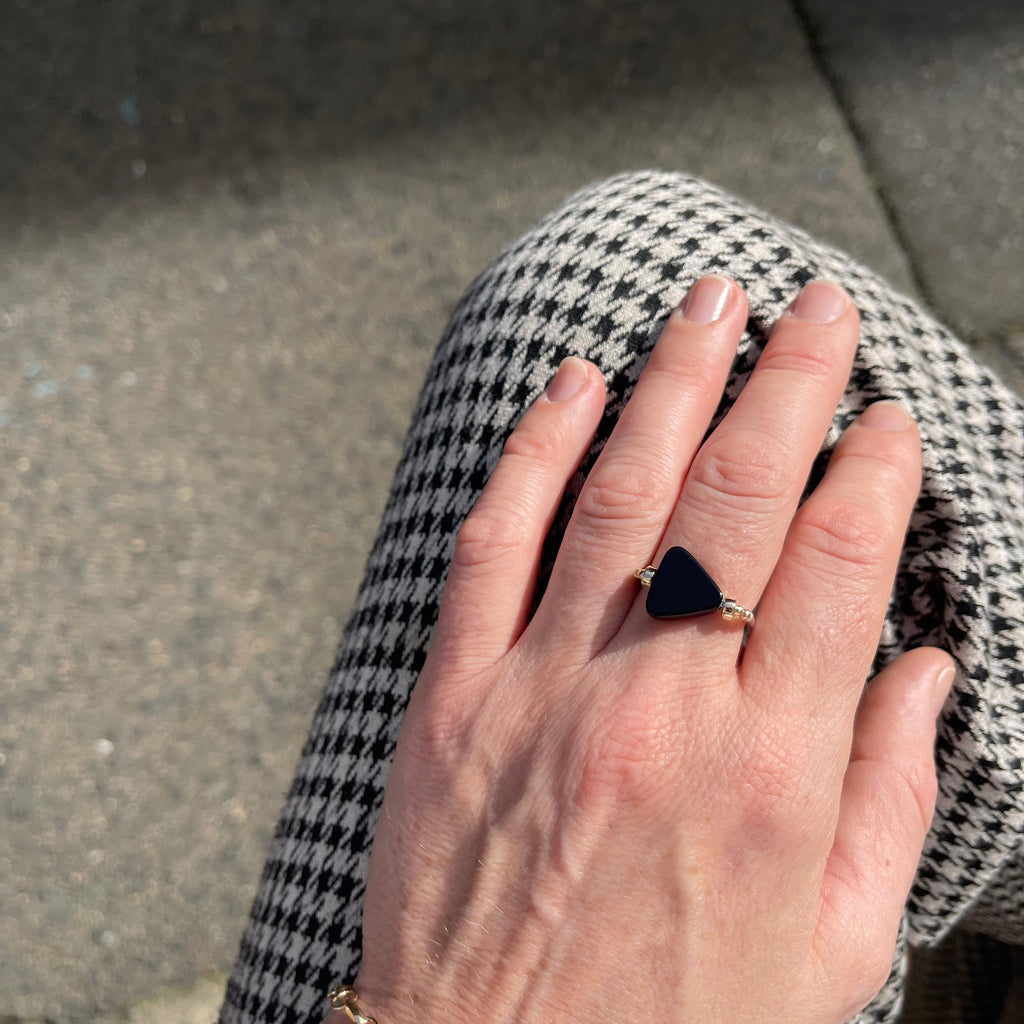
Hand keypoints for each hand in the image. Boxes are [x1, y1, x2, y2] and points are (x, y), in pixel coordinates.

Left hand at [344, 278, 952, 1023]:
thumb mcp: (827, 947)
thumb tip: (926, 670)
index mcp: (767, 770)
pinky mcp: (455, 695)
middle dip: (787, 385)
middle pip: (736, 501)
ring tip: (708, 305)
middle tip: (815, 309)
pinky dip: (536, 454)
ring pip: (619, 495)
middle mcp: (658, 706)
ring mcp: (544, 688)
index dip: (871, 472)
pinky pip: (496, 544)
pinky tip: (574, 388)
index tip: (888, 419)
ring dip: (671, 385)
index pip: (837, 566)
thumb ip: (886, 796)